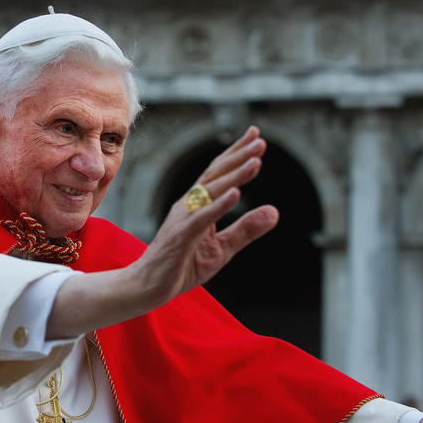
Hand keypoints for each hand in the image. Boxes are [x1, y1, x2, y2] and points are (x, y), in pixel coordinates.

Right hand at [131, 125, 278, 304]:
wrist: (148, 287)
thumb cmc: (181, 265)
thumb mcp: (222, 249)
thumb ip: (246, 229)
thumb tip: (275, 212)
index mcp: (197, 205)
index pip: (219, 174)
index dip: (236, 154)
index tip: (256, 135)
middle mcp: (188, 205)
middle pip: (215, 175)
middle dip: (238, 157)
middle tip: (261, 141)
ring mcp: (183, 219)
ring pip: (210, 191)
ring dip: (234, 175)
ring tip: (256, 161)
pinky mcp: (181, 237)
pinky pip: (202, 218)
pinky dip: (219, 205)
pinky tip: (236, 194)